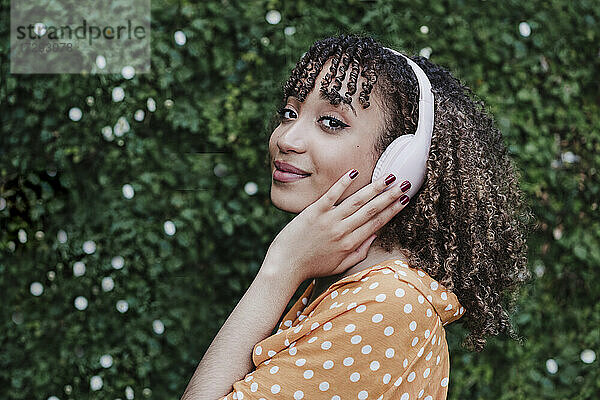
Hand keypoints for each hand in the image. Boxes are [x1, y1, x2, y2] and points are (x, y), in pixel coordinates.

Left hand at [263, 169, 410, 283]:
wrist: (285, 266)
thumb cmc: (312, 267)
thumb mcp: (339, 266)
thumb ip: (359, 253)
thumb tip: (374, 236)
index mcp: (350, 244)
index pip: (377, 224)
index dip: (393, 211)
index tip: (405, 199)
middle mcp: (342, 231)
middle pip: (371, 210)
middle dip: (390, 196)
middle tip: (405, 183)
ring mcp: (329, 220)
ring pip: (356, 201)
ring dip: (374, 188)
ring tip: (388, 177)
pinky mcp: (314, 212)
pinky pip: (332, 195)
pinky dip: (343, 183)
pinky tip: (354, 172)